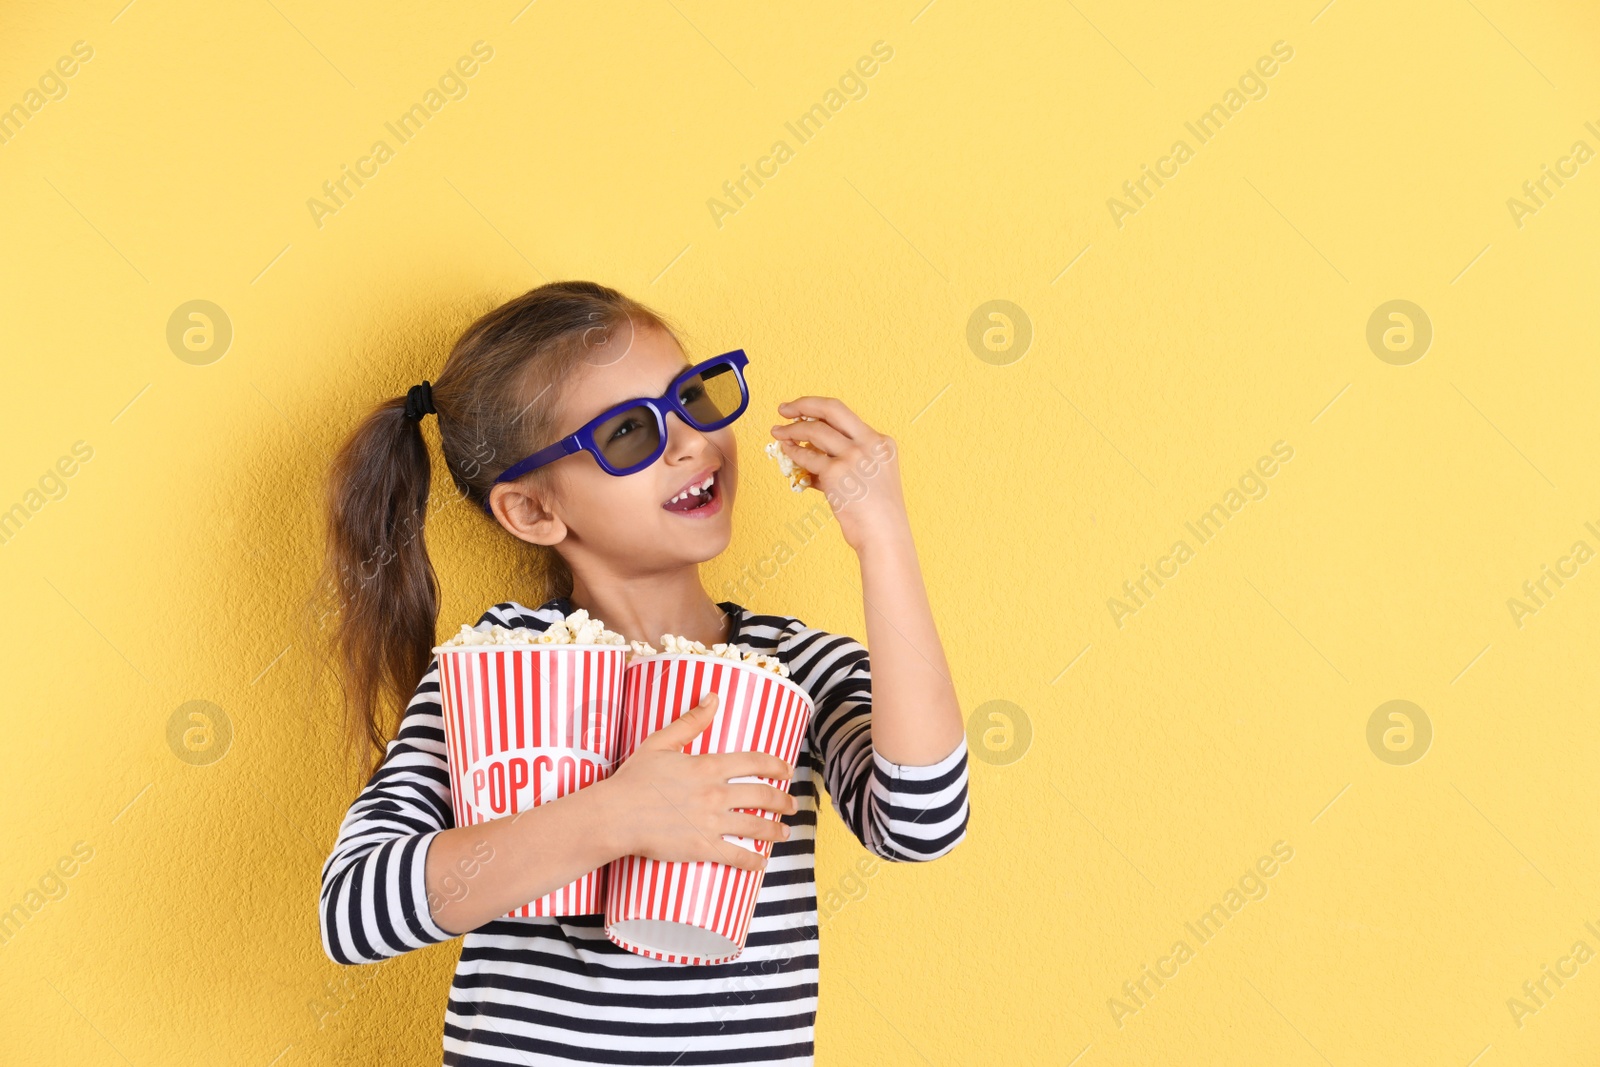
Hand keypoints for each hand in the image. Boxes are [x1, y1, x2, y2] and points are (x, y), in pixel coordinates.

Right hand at [605, 693, 799, 872]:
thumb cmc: (634, 779)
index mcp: (708, 766)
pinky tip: (761, 863)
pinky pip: (736, 856)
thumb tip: (713, 698)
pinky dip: (753, 861)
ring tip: (785, 834)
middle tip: (792, 805)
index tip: (787, 770)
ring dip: (775, 831)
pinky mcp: (702, 847)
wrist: (616, 815)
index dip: (776, 766)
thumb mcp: (661, 742)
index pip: (754, 762)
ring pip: (756, 827)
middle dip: (783, 801)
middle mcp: (716, 793)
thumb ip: (691, 721)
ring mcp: (711, 822)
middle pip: (763, 796)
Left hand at [770, 397, 907, 551]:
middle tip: (784, 408)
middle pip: (831, 409)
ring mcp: (853, 456)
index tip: (803, 410)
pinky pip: (807, 456)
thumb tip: (810, 453)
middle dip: (803, 404)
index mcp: (882, 442)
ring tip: (778, 433)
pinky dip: (793, 452)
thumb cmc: (877, 514)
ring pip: (815, 430)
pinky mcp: (836, 472)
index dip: (819, 410)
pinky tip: (786, 451)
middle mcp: (869, 443)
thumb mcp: (870, 477)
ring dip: (791, 430)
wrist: (884, 536)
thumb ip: (846, 461)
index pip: (846, 416)